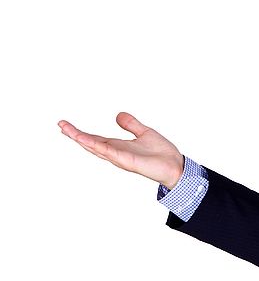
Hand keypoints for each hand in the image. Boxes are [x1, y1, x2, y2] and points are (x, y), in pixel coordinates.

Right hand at [58, 112, 184, 188]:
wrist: (175, 166)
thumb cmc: (162, 154)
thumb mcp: (144, 133)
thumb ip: (131, 125)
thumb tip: (118, 115)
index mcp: (118, 147)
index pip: (95, 138)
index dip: (80, 133)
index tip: (65, 124)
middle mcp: (116, 153)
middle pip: (91, 143)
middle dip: (75, 135)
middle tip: (60, 125)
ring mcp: (120, 158)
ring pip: (96, 147)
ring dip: (81, 139)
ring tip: (66, 130)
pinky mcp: (127, 161)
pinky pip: (108, 152)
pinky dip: (96, 146)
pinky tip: (85, 139)